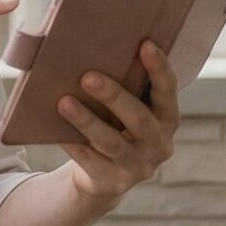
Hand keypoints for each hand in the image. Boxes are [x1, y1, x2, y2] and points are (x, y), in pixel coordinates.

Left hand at [54, 39, 180, 203]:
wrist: (105, 178)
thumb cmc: (117, 128)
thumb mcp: (130, 111)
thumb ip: (128, 88)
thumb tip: (95, 51)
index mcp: (168, 120)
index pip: (168, 91)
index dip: (159, 69)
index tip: (146, 44)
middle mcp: (159, 145)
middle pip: (139, 118)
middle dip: (114, 96)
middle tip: (88, 76)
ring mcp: (138, 167)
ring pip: (111, 142)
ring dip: (87, 121)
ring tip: (64, 102)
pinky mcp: (112, 182)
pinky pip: (89, 160)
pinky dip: (73, 143)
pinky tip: (56, 130)